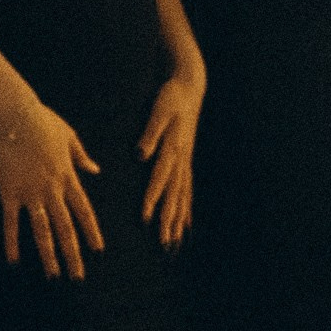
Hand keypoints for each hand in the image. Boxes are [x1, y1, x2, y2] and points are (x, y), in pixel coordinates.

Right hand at [0, 102, 103, 278]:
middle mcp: (53, 190)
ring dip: (48, 255)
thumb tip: (96, 170)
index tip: (98, 251)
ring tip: (53, 275)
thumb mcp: (71, 138)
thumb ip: (82, 158)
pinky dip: (11, 243)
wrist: (16, 115)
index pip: (85, 212)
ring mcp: (31, 193)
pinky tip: (12, 261)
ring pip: (42, 231)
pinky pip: (11, 223)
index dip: (92, 233)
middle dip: (73, 254)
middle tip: (78, 276)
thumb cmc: (44, 122)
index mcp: (69, 178)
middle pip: (67, 228)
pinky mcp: (9, 192)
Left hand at [139, 66, 202, 248]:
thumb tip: (141, 154)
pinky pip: (187, 190)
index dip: (152, 199)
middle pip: (175, 195)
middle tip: (164, 244)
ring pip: (182, 196)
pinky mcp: (186, 161)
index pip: (160, 179)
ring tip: (174, 243)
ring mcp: (186, 161)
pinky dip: (186, 209)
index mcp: (173, 149)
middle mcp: (181, 160)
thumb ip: (150, 133)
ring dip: (178, 221)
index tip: (144, 219)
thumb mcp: (158, 110)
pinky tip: (186, 224)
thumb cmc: (171, 97)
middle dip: (169, 221)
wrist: (190, 86)